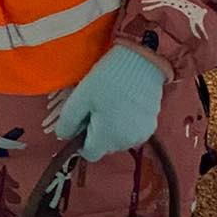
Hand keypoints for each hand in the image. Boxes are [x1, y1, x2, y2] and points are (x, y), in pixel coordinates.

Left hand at [56, 44, 167, 162]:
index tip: (83, 119)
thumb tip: (64, 136)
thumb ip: (68, 122)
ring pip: (118, 139)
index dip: (81, 139)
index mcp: (107, 139)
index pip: (89, 153)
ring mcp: (141, 135)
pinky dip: (127, 122)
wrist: (142, 62)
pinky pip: (132, 131)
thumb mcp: (81, 97)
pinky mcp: (151, 126)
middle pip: (104, 146)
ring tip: (113, 102)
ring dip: (113, 127)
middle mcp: (126, 143)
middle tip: (97, 106)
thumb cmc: (108, 79)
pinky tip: (126, 103)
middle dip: (97, 131)